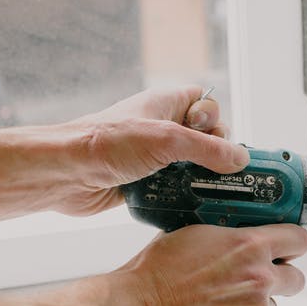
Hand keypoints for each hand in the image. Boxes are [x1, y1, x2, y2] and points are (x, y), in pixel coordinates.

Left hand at [49, 85, 247, 216]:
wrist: (65, 173)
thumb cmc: (107, 144)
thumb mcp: (167, 140)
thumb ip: (208, 149)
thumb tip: (240, 159)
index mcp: (165, 103)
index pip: (206, 103)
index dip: (215, 120)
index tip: (210, 138)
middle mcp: (160, 126)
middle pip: (204, 138)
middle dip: (211, 155)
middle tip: (206, 168)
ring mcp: (152, 154)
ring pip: (190, 165)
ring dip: (198, 178)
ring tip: (200, 189)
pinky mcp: (144, 180)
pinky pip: (175, 187)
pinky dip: (182, 195)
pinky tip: (185, 202)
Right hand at [113, 224, 306, 305]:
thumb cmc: (157, 272)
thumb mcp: (195, 235)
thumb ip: (227, 238)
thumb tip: (237, 239)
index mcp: (250, 246)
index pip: (298, 240)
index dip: (292, 246)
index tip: (287, 250)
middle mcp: (260, 278)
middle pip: (296, 279)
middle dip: (280, 280)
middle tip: (256, 282)